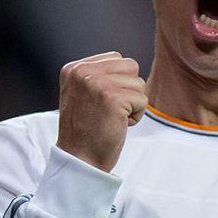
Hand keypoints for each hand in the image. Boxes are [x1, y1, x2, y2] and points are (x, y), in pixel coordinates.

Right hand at [56, 52, 147, 171]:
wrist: (80, 159)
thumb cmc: (86, 130)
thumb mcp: (83, 94)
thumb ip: (99, 75)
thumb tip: (128, 63)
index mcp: (74, 68)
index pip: (116, 58)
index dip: (118, 83)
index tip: (100, 103)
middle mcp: (83, 71)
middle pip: (131, 66)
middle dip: (128, 90)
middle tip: (109, 111)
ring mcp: (98, 83)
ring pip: (139, 83)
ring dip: (132, 105)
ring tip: (112, 118)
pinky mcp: (113, 98)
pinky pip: (143, 101)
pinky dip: (136, 117)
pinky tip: (117, 126)